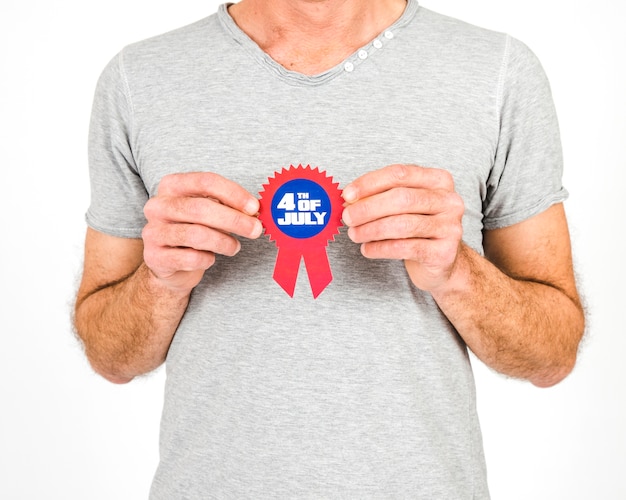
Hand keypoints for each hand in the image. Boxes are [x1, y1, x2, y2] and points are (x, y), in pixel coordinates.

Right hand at [142, 172, 262, 292]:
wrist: (167, 262)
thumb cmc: (193, 229)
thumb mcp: (208, 211)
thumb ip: (227, 207)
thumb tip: (254, 211)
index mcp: (172, 186)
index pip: (206, 181)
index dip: (234, 194)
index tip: (254, 207)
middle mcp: (158, 206)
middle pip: (201, 208)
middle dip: (234, 220)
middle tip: (256, 230)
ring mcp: (153, 232)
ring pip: (197, 235)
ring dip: (224, 242)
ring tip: (234, 247)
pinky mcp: (155, 257)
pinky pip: (190, 258)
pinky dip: (207, 259)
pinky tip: (210, 258)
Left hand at [341, 164, 464, 291]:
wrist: (440, 261)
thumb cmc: (417, 228)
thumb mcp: (401, 206)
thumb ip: (379, 197)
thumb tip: (349, 199)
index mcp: (439, 180)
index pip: (400, 174)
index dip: (370, 183)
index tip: (347, 195)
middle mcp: (449, 201)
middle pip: (402, 198)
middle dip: (368, 208)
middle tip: (347, 217)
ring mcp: (450, 227)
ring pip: (402, 224)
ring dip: (371, 229)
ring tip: (354, 234)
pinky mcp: (443, 253)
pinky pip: (405, 248)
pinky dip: (380, 248)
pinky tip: (367, 249)